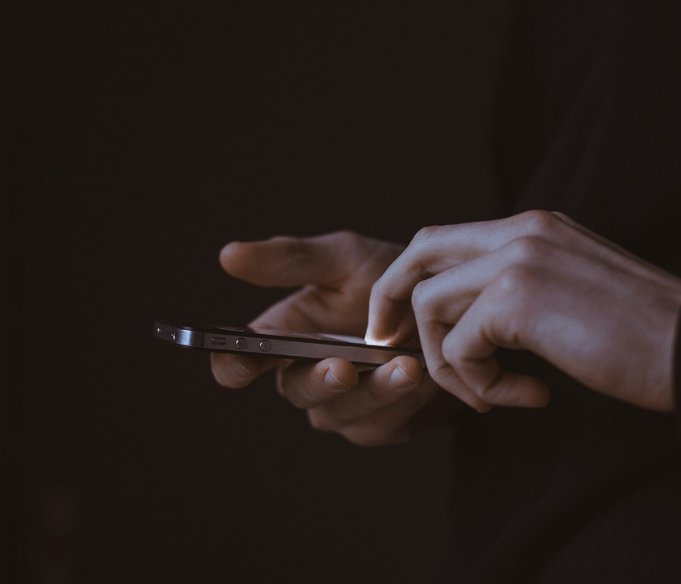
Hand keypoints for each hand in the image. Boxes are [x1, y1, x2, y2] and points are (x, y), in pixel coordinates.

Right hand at [211, 231, 455, 445]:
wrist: (453, 306)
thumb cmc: (390, 278)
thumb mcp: (344, 258)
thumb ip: (291, 260)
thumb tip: (228, 255)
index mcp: (285, 336)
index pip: (242, 360)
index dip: (234, 365)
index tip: (242, 362)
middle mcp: (307, 376)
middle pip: (296, 392)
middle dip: (319, 381)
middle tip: (343, 368)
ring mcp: (343, 406)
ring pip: (342, 414)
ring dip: (374, 393)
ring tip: (407, 366)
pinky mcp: (381, 425)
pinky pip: (383, 425)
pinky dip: (405, 402)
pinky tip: (426, 377)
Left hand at [365, 210, 680, 412]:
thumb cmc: (644, 336)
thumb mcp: (574, 292)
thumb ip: (523, 290)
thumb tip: (471, 322)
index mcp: (535, 226)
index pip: (445, 239)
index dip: (413, 281)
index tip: (403, 325)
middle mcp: (521, 230)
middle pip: (419, 252)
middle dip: (391, 301)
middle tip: (389, 346)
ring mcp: (517, 259)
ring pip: (430, 304)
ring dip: (448, 362)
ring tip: (491, 394)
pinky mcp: (518, 299)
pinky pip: (460, 346)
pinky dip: (479, 384)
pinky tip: (527, 396)